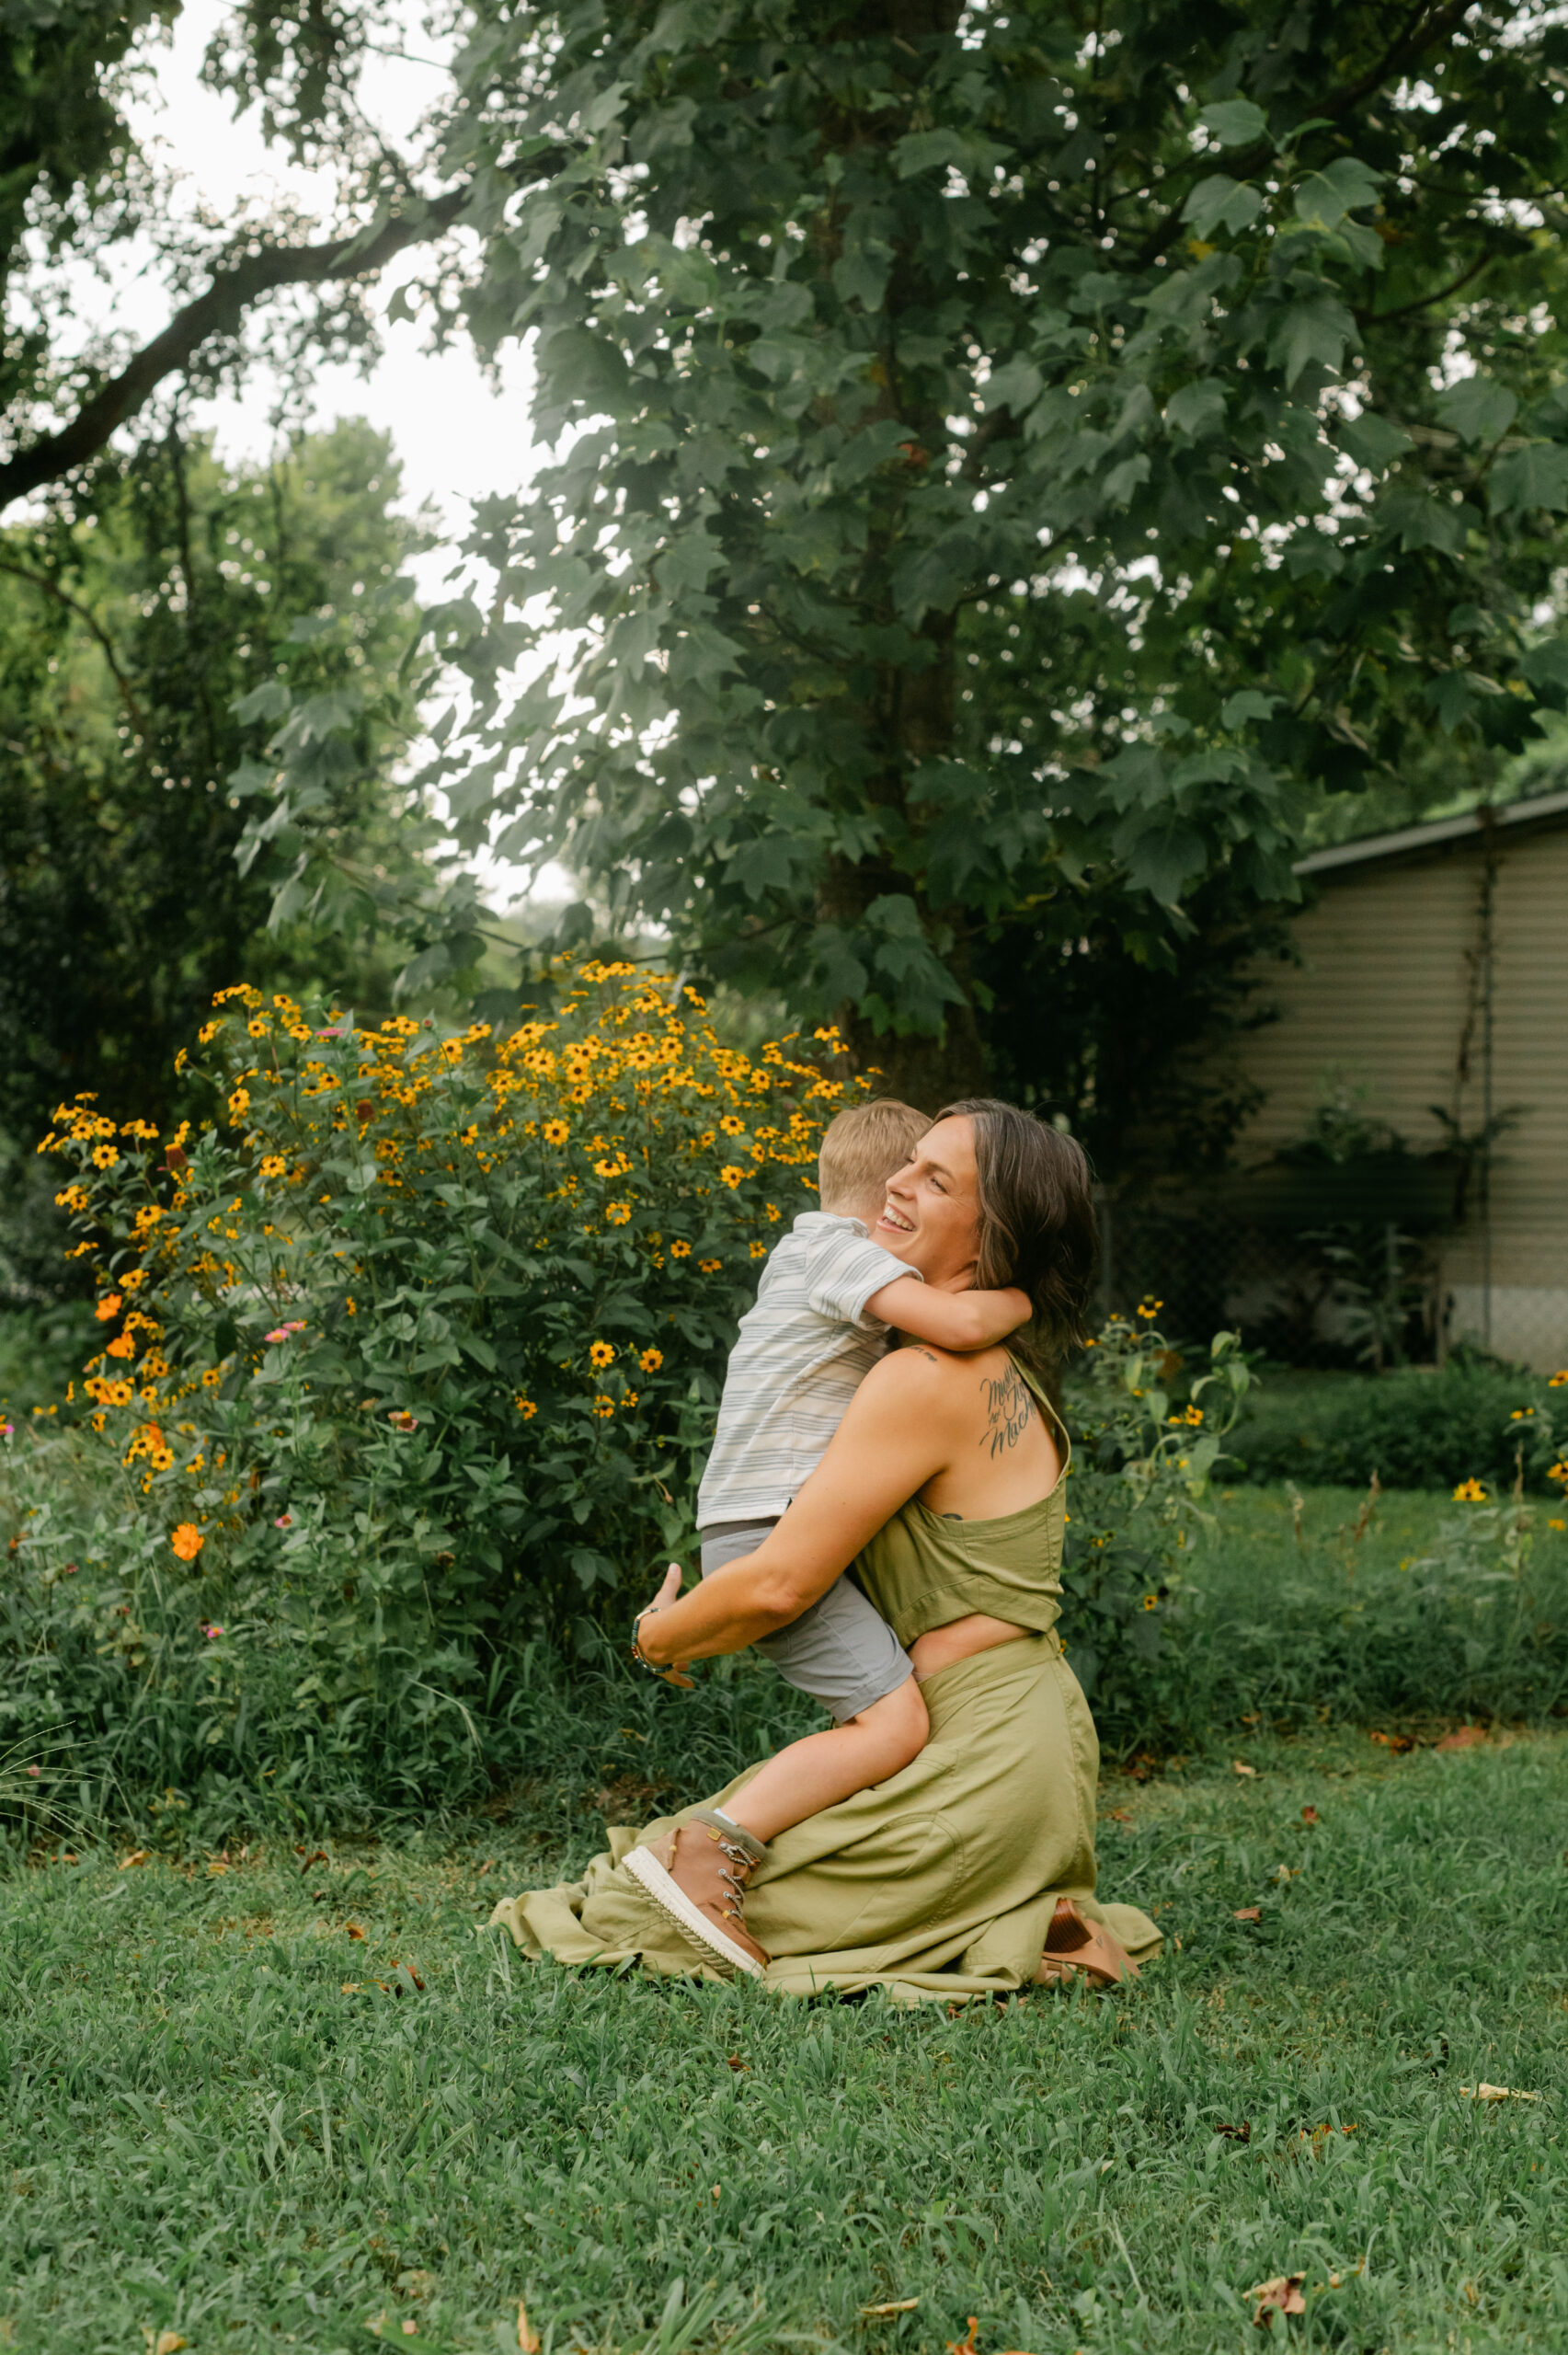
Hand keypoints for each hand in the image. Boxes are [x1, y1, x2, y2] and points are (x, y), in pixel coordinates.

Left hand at [633, 1563, 694, 1686]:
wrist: (656, 1635)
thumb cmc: (660, 1614)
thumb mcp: (667, 1597)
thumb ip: (671, 1583)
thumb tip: (674, 1564)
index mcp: (645, 1628)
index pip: (650, 1631)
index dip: (661, 1630)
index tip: (670, 1632)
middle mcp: (646, 1646)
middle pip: (657, 1649)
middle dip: (669, 1650)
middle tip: (679, 1650)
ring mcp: (653, 1659)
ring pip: (663, 1664)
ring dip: (674, 1664)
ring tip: (685, 1664)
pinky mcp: (661, 1669)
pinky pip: (671, 1675)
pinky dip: (680, 1679)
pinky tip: (690, 1684)